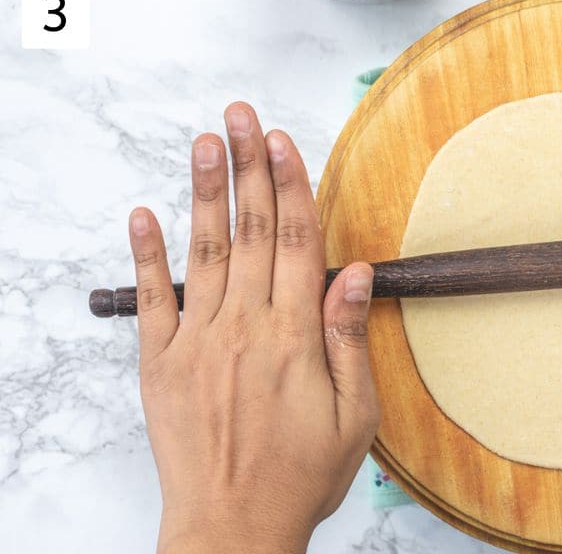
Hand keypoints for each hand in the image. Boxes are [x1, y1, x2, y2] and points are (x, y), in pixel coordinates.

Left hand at [128, 103, 379, 553]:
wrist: (230, 532)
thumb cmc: (300, 474)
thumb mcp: (355, 414)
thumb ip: (350, 337)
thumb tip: (354, 270)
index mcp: (294, 335)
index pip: (297, 240)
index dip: (291, 183)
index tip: (282, 139)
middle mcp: (244, 327)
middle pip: (252, 230)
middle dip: (248, 166)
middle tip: (242, 114)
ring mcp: (197, 343)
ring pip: (204, 252)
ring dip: (204, 193)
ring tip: (204, 141)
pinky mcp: (161, 365)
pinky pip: (151, 302)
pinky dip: (145, 256)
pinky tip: (143, 213)